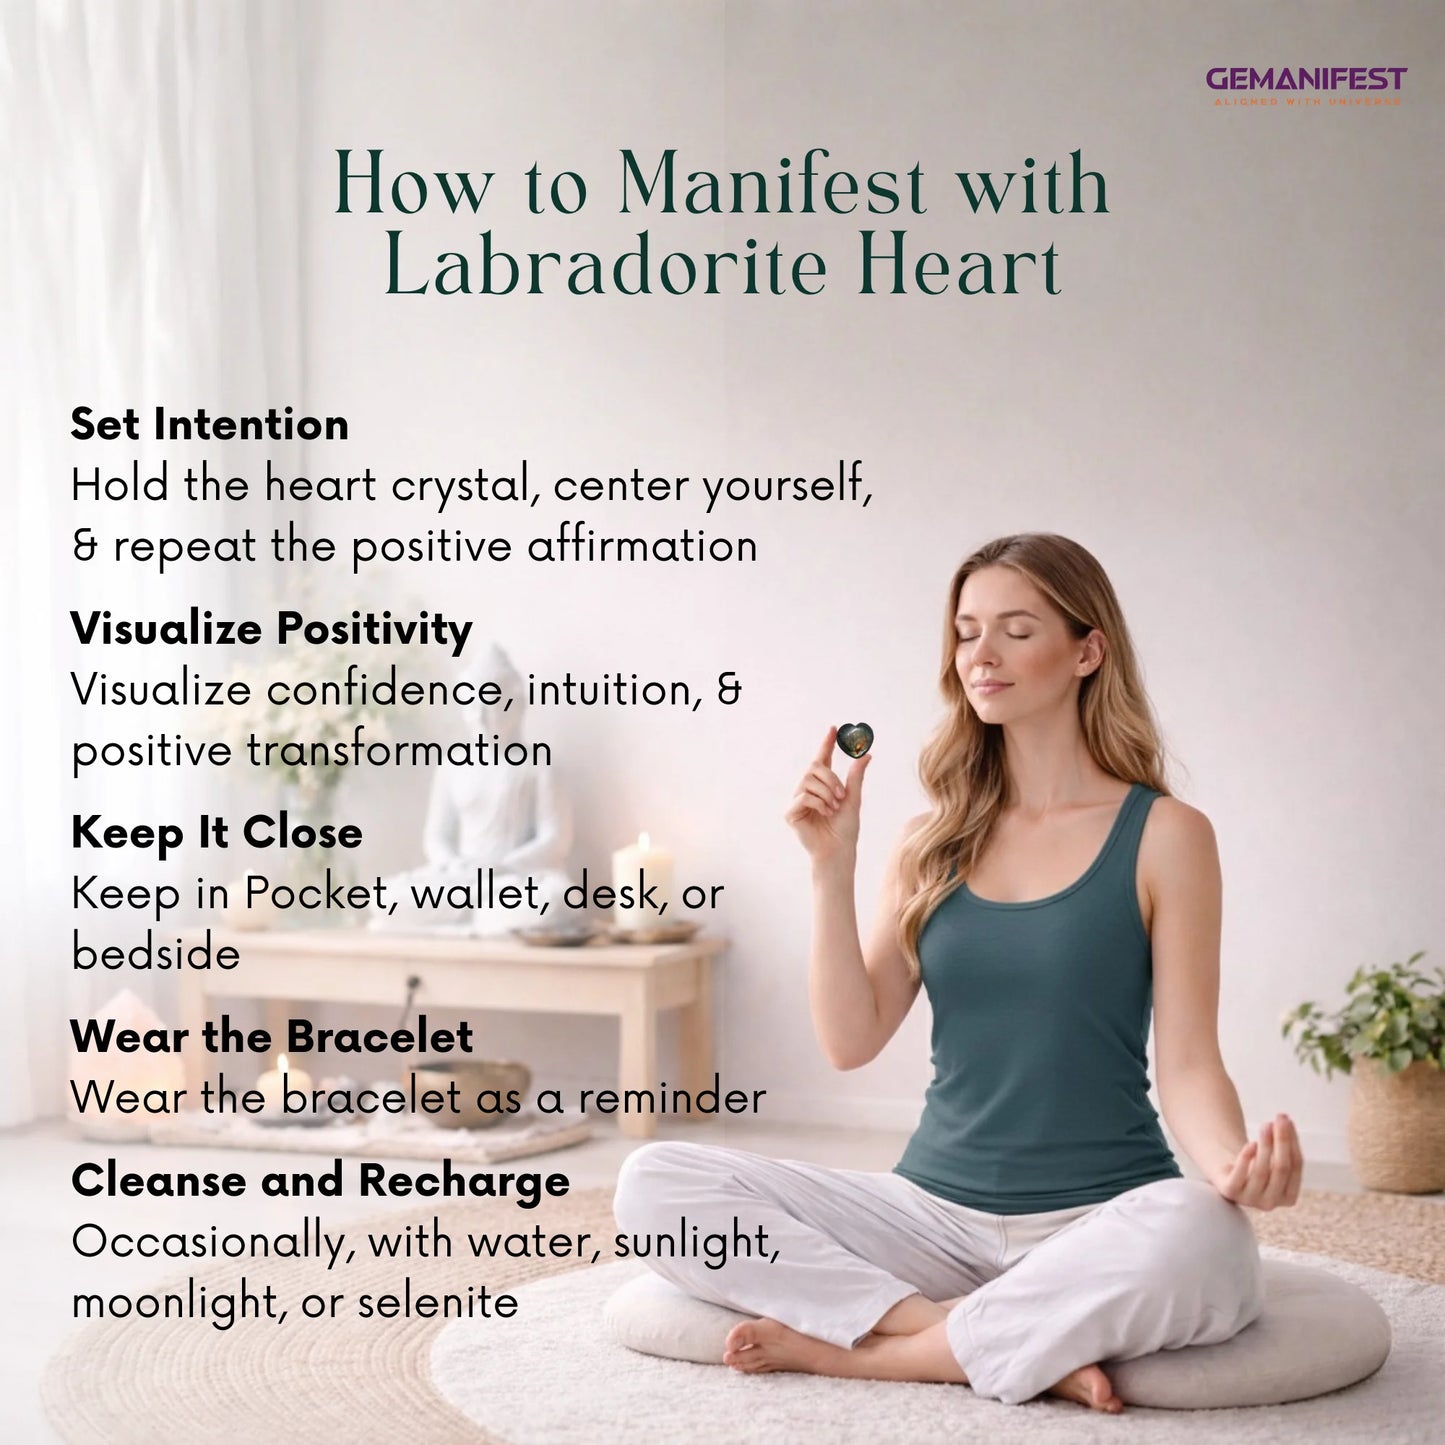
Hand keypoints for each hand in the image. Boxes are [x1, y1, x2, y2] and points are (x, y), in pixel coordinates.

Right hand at [784, 725, 871, 864]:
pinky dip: (819, 803)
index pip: (822, 759)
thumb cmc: (845, 829)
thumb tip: (866, 754)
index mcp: (822, 785)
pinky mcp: (790, 813)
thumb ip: (856, 776)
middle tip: (842, 794)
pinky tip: (826, 813)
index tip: (833, 728)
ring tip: (834, 808)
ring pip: (808, 780)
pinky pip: (804, 796)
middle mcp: (807, 789)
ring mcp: (797, 801)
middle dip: (830, 778)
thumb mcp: (853, 799)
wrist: (839, 850)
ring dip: (827, 793)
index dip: (826, 743)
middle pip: (813, 766)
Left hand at [1212, 1113, 1302, 1210]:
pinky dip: (1246, 1158)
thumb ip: (1283, 1144)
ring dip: (1266, 1145)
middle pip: (1281, 1168)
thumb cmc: (1257, 1163)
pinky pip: (1240, 1175)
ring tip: (1265, 1125)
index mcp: (1289, 1197)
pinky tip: (1251, 1144)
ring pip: (1262, 1171)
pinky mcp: (1231, 1192)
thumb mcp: (1273, 1157)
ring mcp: (1250, 1200)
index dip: (1293, 1143)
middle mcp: (1271, 1203)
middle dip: (1282, 1141)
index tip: (1289, 1121)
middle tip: (1280, 1119)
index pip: (1296, 1167)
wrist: (1228, 1172)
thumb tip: (1287, 1121)